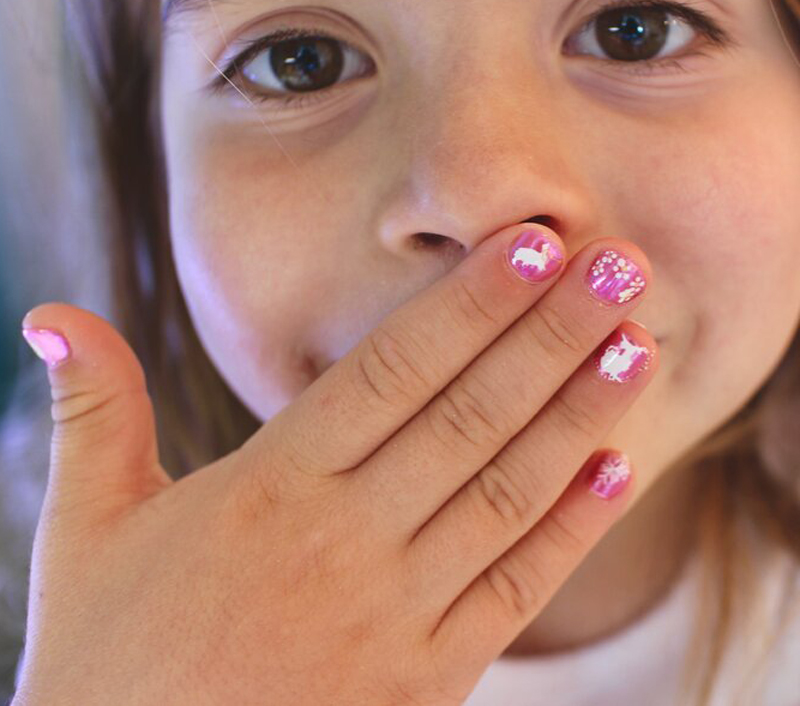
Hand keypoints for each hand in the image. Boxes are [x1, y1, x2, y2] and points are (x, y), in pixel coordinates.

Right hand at [14, 224, 656, 705]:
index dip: (468, 306)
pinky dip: (569, 529)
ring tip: (636, 345)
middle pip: (467, 417)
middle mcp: (344, 544)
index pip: (392, 373)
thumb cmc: (107, 662)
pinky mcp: (424, 685)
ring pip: (505, 493)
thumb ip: (94, 412)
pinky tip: (616, 469)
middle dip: (550, 334)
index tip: (530, 244)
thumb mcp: (85, 528)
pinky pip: (511, 591)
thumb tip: (49, 313)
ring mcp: (394, 619)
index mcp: (268, 492)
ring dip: (580, 414)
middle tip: (621, 265)